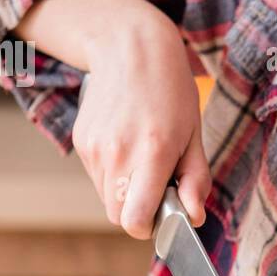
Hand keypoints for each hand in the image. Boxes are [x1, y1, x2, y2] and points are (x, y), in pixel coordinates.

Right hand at [71, 13, 211, 238]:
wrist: (130, 48)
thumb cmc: (170, 90)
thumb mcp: (194, 134)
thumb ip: (195, 180)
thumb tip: (194, 216)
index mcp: (151, 153)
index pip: (133, 220)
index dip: (149, 226)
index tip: (163, 214)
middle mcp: (117, 154)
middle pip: (117, 215)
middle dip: (138, 211)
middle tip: (158, 184)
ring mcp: (93, 148)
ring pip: (106, 196)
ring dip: (125, 190)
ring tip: (143, 156)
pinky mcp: (81, 141)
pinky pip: (97, 175)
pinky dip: (113, 171)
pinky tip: (127, 143)